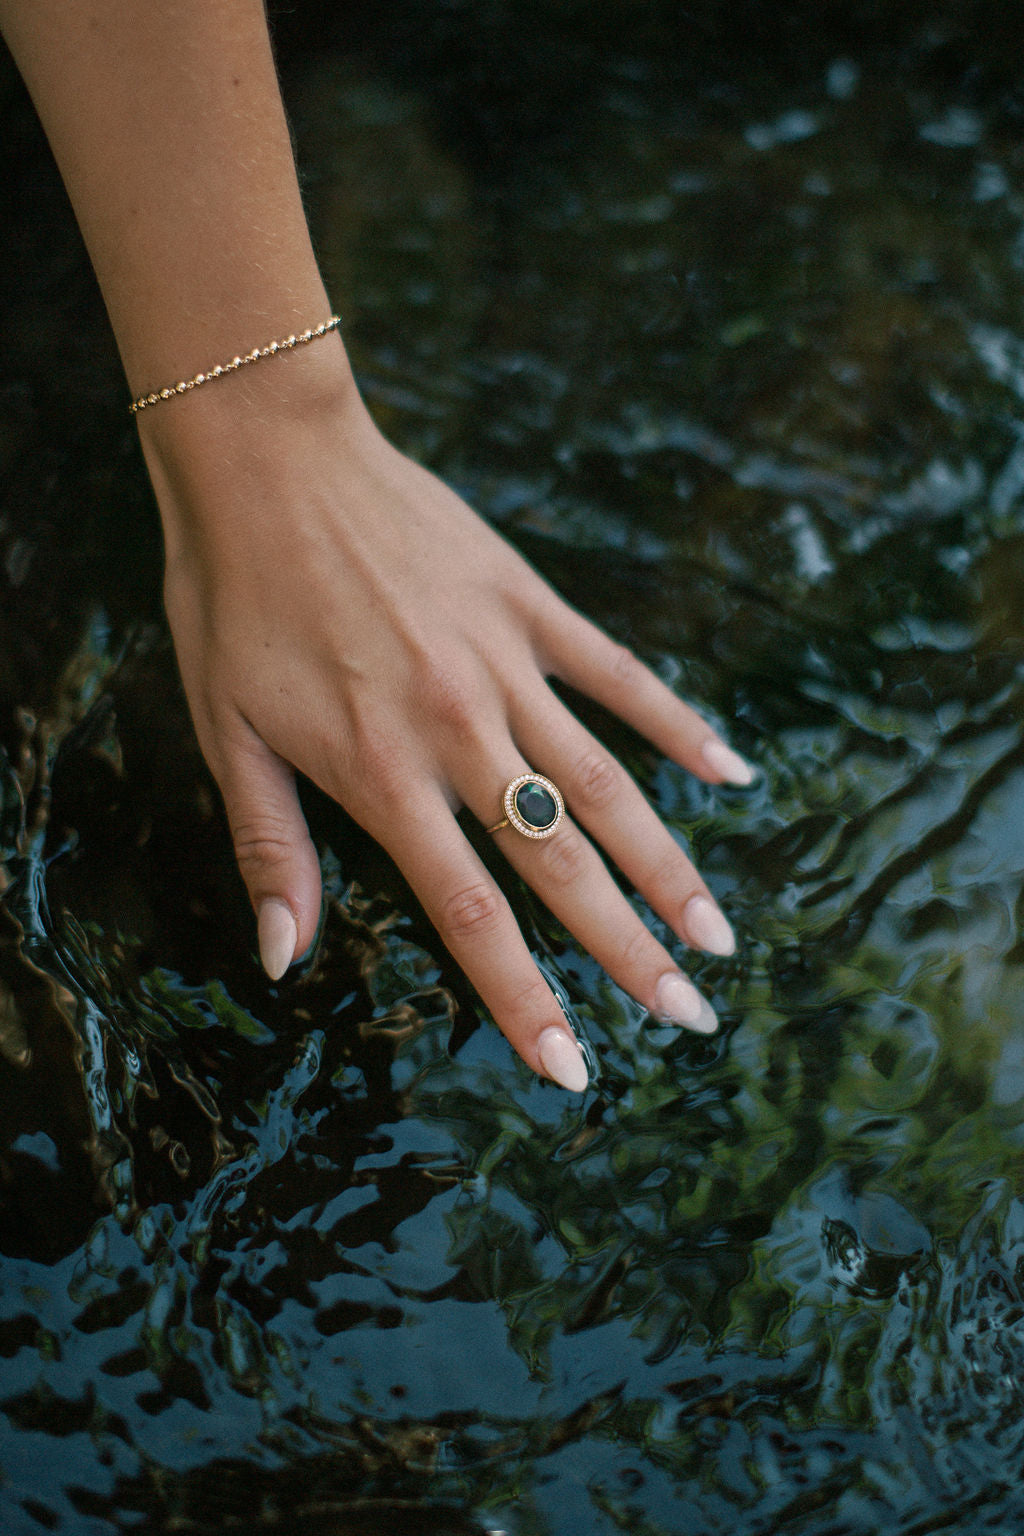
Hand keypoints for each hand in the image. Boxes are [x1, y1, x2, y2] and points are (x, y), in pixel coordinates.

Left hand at [138, 355, 751, 1091]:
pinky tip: (732, 770)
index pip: (471, 915)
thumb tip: (281, 960)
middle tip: (691, 1016)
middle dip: (629, 951)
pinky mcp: (530, 605)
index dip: (524, 999)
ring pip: (608, 784)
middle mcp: (460, 731)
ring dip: (668, 866)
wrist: (267, 456)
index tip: (576, 1067)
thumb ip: (270, 851)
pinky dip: (678, 724)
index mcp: (383, 775)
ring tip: (720, 934)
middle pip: (562, 862)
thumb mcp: (225, 732)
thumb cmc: (231, 598)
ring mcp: (507, 665)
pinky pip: (620, 674)